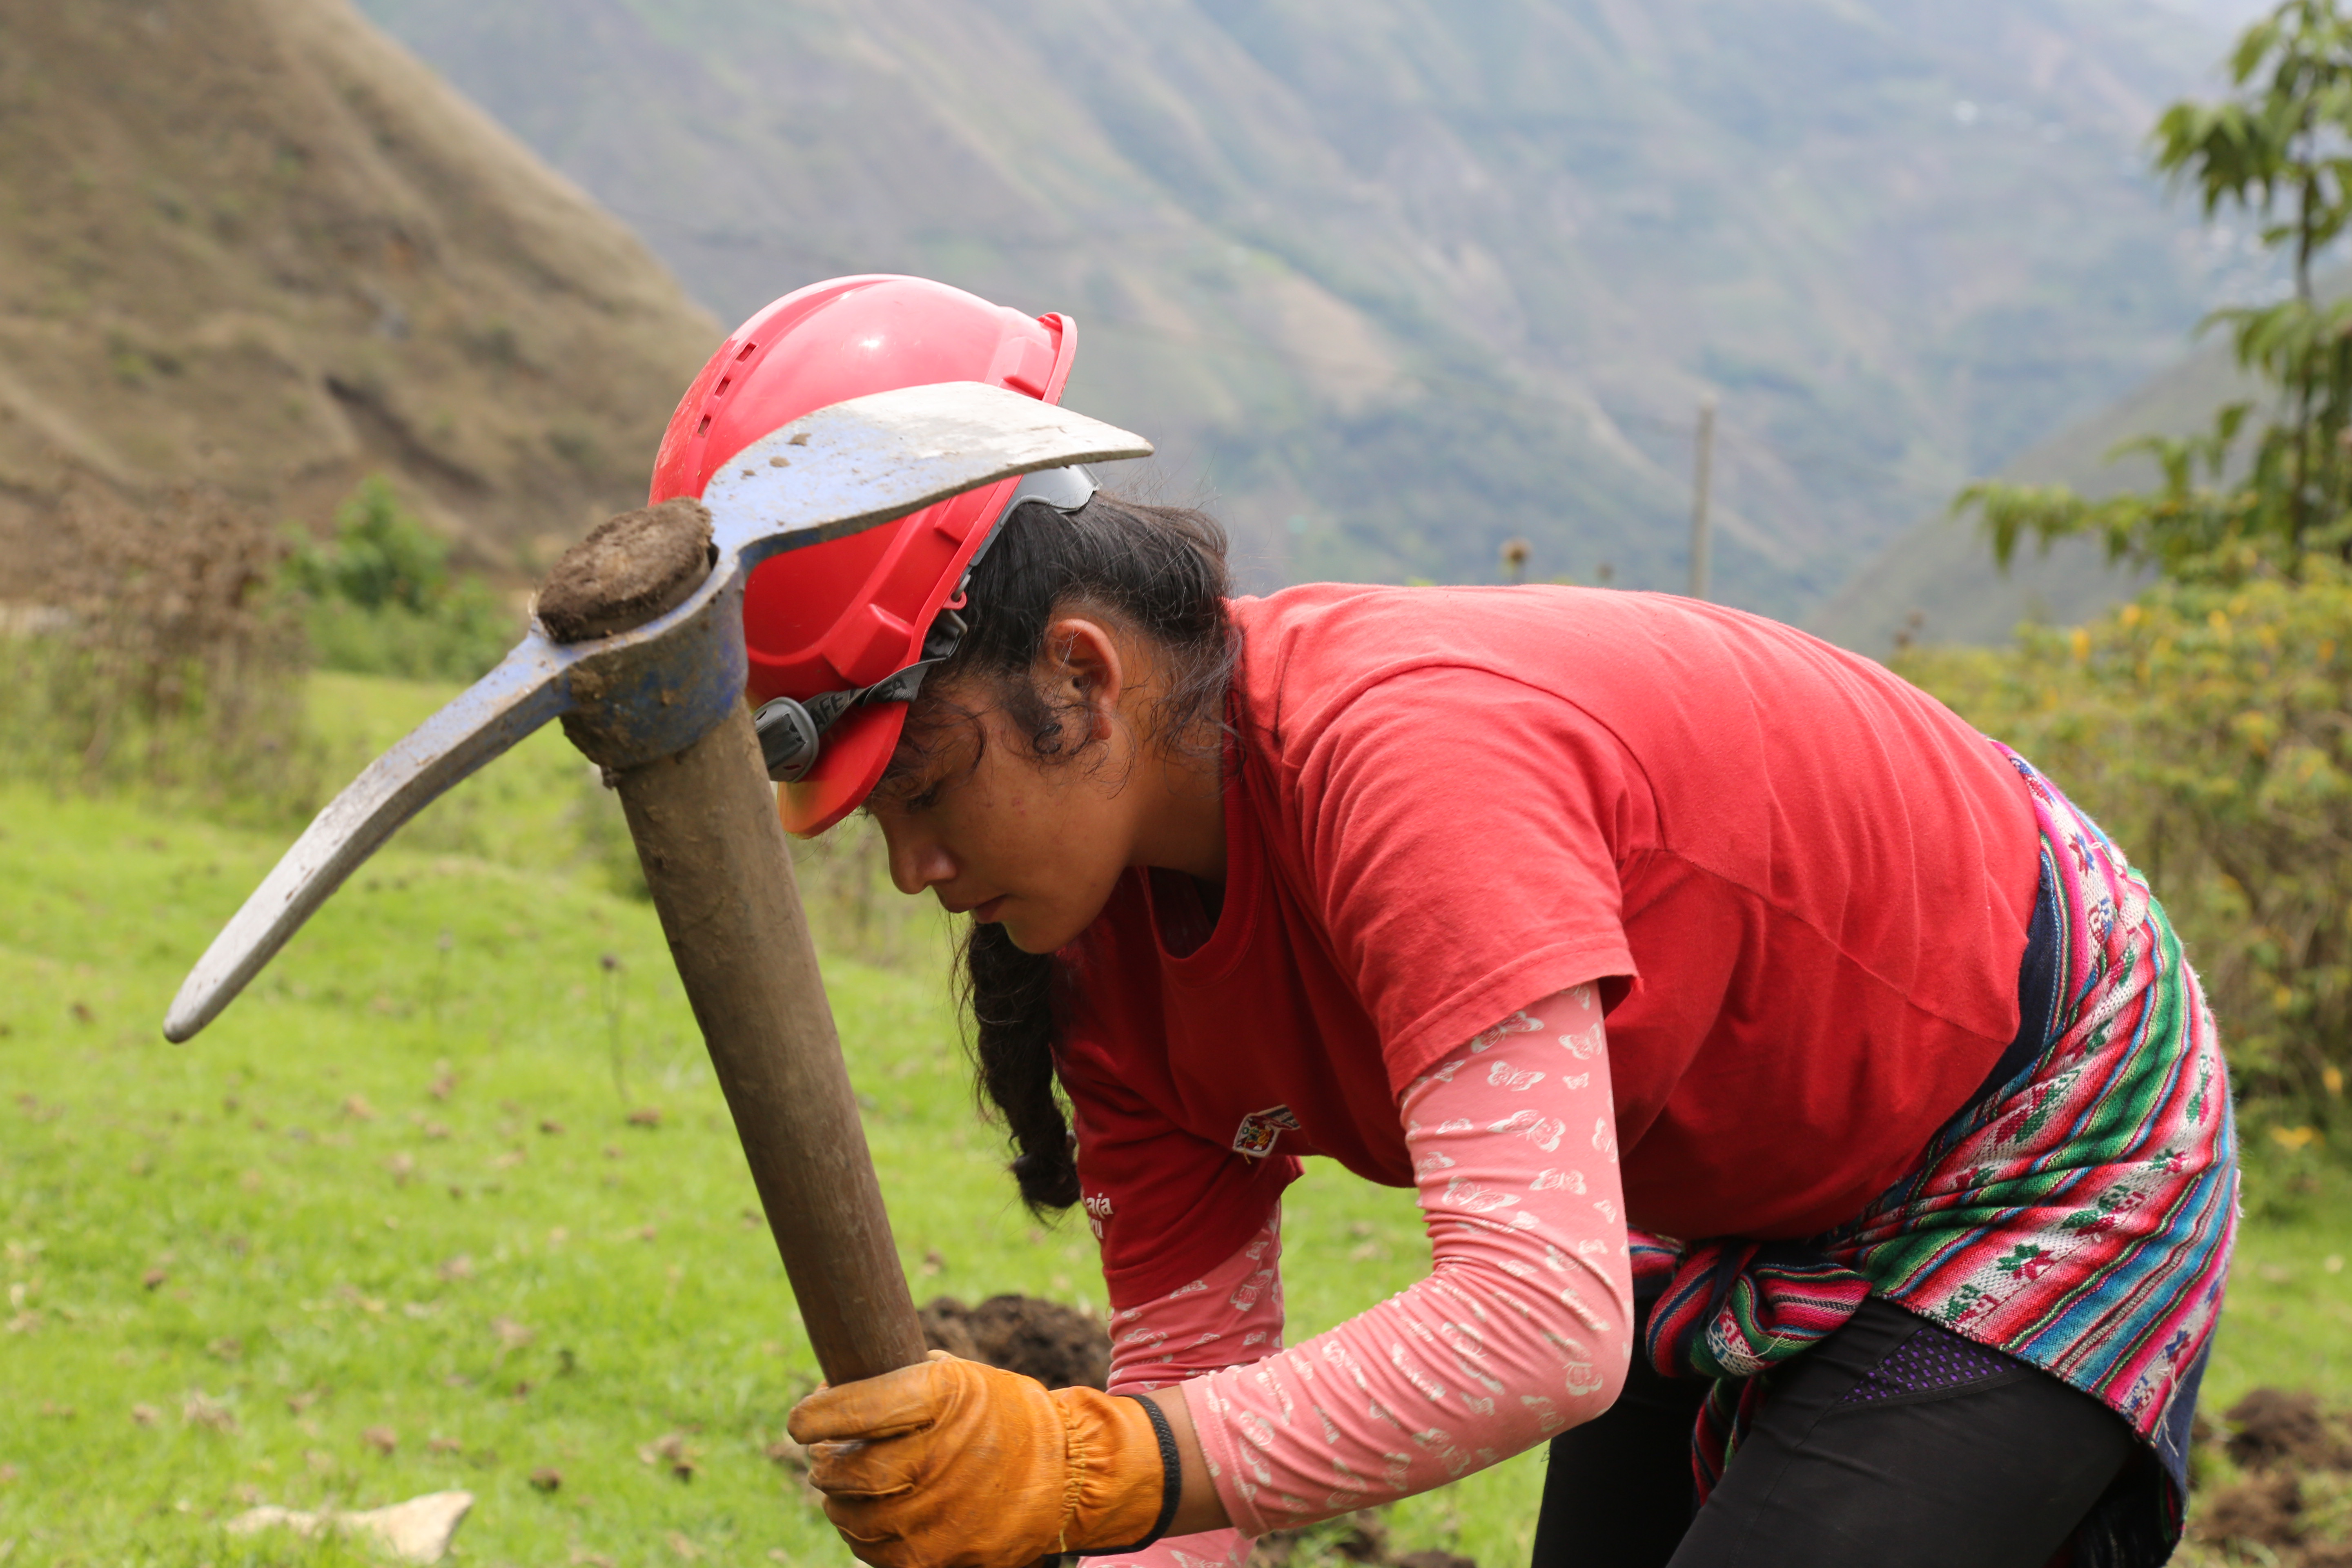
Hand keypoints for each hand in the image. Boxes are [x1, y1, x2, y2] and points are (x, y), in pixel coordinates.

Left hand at [787, 1352, 1171, 1567]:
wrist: (1073, 1474)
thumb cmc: (1005, 1417)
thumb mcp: (962, 1378)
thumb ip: (900, 1386)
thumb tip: (831, 1393)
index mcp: (941, 1397)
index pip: (855, 1408)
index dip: (817, 1415)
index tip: (801, 1421)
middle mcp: (937, 1457)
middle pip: (847, 1472)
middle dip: (825, 1464)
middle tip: (823, 1456)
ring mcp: (942, 1515)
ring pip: (855, 1519)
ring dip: (841, 1502)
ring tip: (849, 1487)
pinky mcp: (947, 1559)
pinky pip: (878, 1555)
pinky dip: (866, 1536)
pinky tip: (873, 1517)